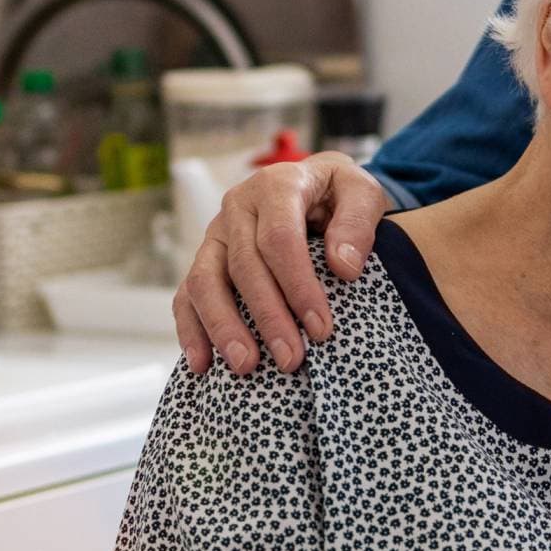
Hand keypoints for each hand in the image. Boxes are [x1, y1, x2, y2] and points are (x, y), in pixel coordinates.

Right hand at [173, 151, 388, 376]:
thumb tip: (344, 268)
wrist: (317, 183)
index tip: (321, 328)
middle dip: (267, 317)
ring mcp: (216, 234)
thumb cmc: (341, 193)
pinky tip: (203, 364)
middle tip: (291, 360)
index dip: (298, 287)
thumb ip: (357, 223)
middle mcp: (238, 207)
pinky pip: (187, 294)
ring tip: (246, 367)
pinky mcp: (206, 258)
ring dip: (223, 327)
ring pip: (204, 281)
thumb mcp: (363, 192)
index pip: (280, 240)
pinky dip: (192, 329)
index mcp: (276, 186)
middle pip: (243, 266)